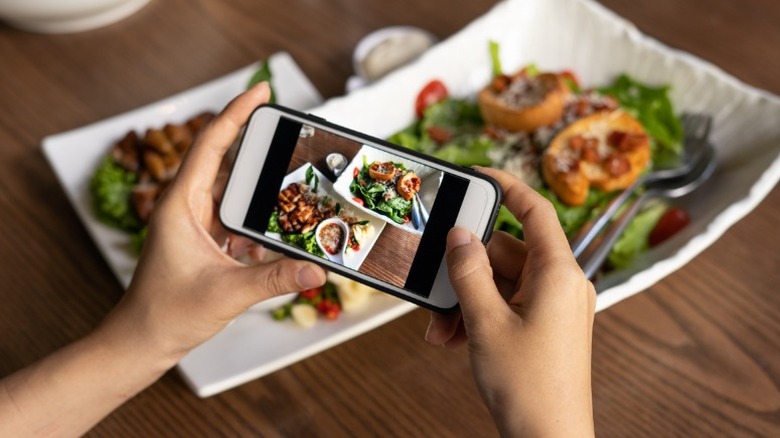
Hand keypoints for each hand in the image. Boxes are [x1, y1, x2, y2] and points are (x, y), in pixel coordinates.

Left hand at [98, 82, 326, 362]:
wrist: (142, 341)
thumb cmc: (165, 314)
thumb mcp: (226, 293)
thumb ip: (274, 279)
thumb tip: (315, 269)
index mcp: (180, 205)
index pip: (211, 145)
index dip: (236, 113)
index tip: (261, 90)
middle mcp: (186, 207)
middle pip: (225, 161)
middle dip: (256, 144)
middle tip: (288, 129)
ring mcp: (195, 224)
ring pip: (232, 190)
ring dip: (259, 185)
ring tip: (291, 179)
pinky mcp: (204, 241)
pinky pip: (235, 216)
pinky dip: (257, 216)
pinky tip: (278, 226)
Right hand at [426, 167, 595, 435]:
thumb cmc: (530, 387)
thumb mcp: (486, 322)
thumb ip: (469, 272)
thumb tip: (460, 236)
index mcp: (559, 274)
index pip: (536, 210)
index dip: (507, 186)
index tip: (479, 174)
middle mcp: (562, 285)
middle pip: (507, 253)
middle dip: (466, 272)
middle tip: (437, 291)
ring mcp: (555, 306)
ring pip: (502, 283)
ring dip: (466, 300)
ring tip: (442, 330)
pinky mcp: (546, 325)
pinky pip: (508, 304)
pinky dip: (480, 315)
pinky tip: (454, 337)